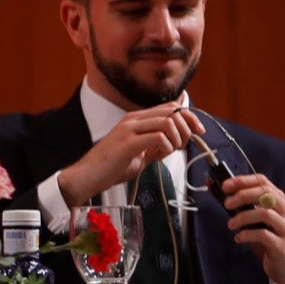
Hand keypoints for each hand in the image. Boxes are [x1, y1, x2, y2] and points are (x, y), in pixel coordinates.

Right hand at [58, 103, 203, 206]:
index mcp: (135, 119)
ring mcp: (129, 129)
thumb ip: (156, 145)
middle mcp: (132, 119)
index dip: (189, 117)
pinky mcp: (127, 142)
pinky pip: (158, 137)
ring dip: (177, 138)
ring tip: (170, 151)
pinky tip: (159, 156)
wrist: (87, 176)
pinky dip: (166, 147)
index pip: (171, 107)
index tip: (198, 131)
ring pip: (168, 122)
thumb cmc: (110, 167)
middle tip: (183, 145)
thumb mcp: (139, 153)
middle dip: (187, 128)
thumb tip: (176, 143)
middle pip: (173, 111)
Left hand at [221, 175, 284, 283]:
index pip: (263, 182)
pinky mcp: (281, 246)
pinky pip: (264, 235)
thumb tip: (213, 187)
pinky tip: (238, 238)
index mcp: (277, 202)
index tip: (225, 185)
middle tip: (226, 203)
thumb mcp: (252, 219)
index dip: (243, 180)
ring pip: (265, 214)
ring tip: (231, 224)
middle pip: (266, 194)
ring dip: (243, 216)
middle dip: (242, 195)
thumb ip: (236, 204)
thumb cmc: (267, 239)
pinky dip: (247, 234)